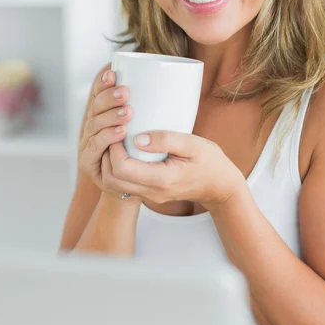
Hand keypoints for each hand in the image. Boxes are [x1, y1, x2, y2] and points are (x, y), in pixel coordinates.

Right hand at [78, 69, 140, 204]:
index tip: (113, 71)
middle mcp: (92, 126)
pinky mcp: (87, 162)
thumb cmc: (151, 152)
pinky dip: (107, 137)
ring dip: (109, 116)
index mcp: (103, 113)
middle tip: (126, 92)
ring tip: (128, 111)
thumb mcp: (152, 126)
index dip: (102, 82)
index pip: (99, 93)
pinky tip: (121, 132)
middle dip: (108, 97)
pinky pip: (95, 147)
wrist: (142, 185)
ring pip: (93, 124)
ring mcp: (87, 144)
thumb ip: (152, 107)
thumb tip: (163, 78)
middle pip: (95, 106)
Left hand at [107, 130, 243, 210]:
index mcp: (163, 179)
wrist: (219, 185)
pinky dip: (116, 169)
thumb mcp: (193, 144)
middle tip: (112, 133)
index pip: (122, 168)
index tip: (119, 129)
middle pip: (112, 179)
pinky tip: (123, 150)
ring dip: (108, 163)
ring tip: (115, 140)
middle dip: (106, 155)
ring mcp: (149, 196)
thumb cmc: (209, 161)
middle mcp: (152, 192)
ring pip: (114, 185)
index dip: (114, 148)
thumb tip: (137, 138)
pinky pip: (122, 185)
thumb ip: (166, 140)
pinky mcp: (147, 193)